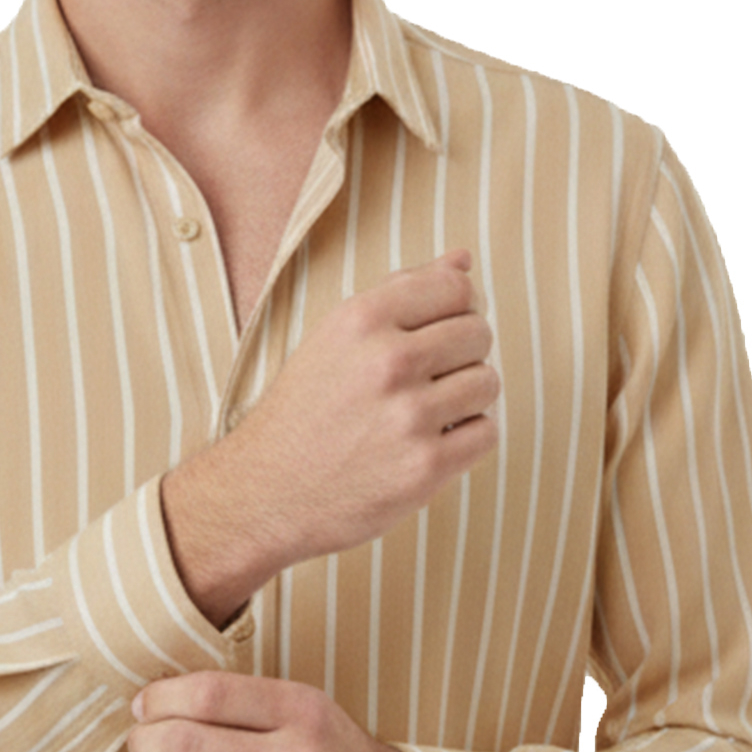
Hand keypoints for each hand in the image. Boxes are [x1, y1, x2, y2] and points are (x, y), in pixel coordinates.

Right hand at [161, 253, 498, 623]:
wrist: (264, 491)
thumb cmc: (305, 410)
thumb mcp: (337, 336)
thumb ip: (402, 292)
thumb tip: (464, 260)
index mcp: (362, 318)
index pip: (456, 287)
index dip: (456, 309)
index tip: (437, 333)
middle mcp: (388, 360)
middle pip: (478, 333)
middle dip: (463, 355)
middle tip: (428, 380)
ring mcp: (409, 416)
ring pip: (487, 383)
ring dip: (467, 398)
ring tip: (429, 412)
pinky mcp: (425, 467)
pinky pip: (486, 432)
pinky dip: (466, 438)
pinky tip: (432, 441)